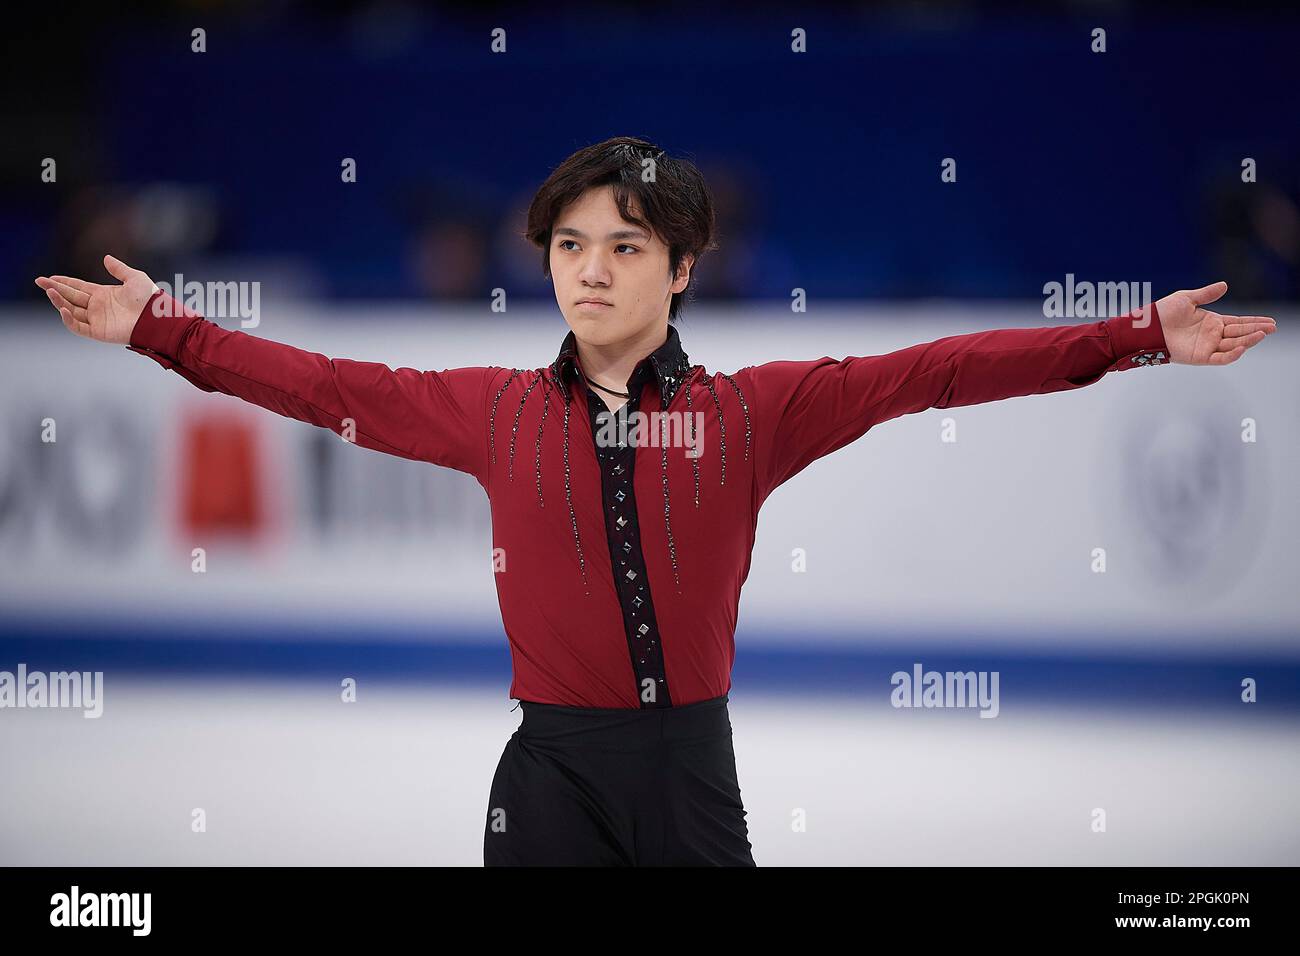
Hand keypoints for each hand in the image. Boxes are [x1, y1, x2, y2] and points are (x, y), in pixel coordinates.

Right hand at [35, 255, 157, 345]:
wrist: (157, 317)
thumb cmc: (149, 298)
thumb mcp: (134, 278)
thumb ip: (119, 269)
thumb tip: (106, 258)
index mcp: (103, 294)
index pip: (78, 287)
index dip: (64, 282)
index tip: (49, 278)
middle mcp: (97, 307)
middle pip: (71, 297)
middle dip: (55, 289)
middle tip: (40, 281)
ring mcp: (97, 319)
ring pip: (71, 310)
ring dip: (58, 301)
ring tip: (49, 291)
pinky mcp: (98, 331)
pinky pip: (78, 327)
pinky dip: (68, 319)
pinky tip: (62, 308)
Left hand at [1153, 282, 1275, 365]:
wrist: (1146, 327)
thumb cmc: (1163, 312)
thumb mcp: (1187, 299)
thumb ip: (1207, 294)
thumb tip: (1225, 285)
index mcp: (1212, 321)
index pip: (1238, 322)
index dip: (1254, 321)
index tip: (1270, 321)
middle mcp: (1212, 335)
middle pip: (1240, 333)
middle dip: (1256, 330)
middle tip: (1273, 327)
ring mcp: (1207, 347)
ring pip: (1233, 345)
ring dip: (1248, 340)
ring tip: (1262, 333)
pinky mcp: (1199, 357)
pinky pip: (1219, 358)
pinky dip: (1231, 354)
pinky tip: (1242, 347)